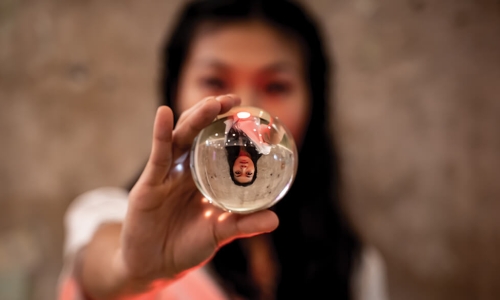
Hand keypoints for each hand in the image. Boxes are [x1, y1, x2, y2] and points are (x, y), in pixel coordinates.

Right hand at [116, 95, 278, 290]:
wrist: (154, 267)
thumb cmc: (187, 246)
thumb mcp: (219, 232)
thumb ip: (243, 225)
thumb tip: (275, 220)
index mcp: (203, 176)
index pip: (217, 143)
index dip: (230, 126)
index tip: (249, 112)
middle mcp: (185, 169)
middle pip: (199, 132)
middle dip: (214, 113)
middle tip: (233, 99)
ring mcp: (166, 174)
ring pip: (181, 137)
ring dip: (195, 118)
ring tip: (212, 104)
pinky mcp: (148, 183)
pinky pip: (157, 155)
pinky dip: (160, 133)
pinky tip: (164, 114)